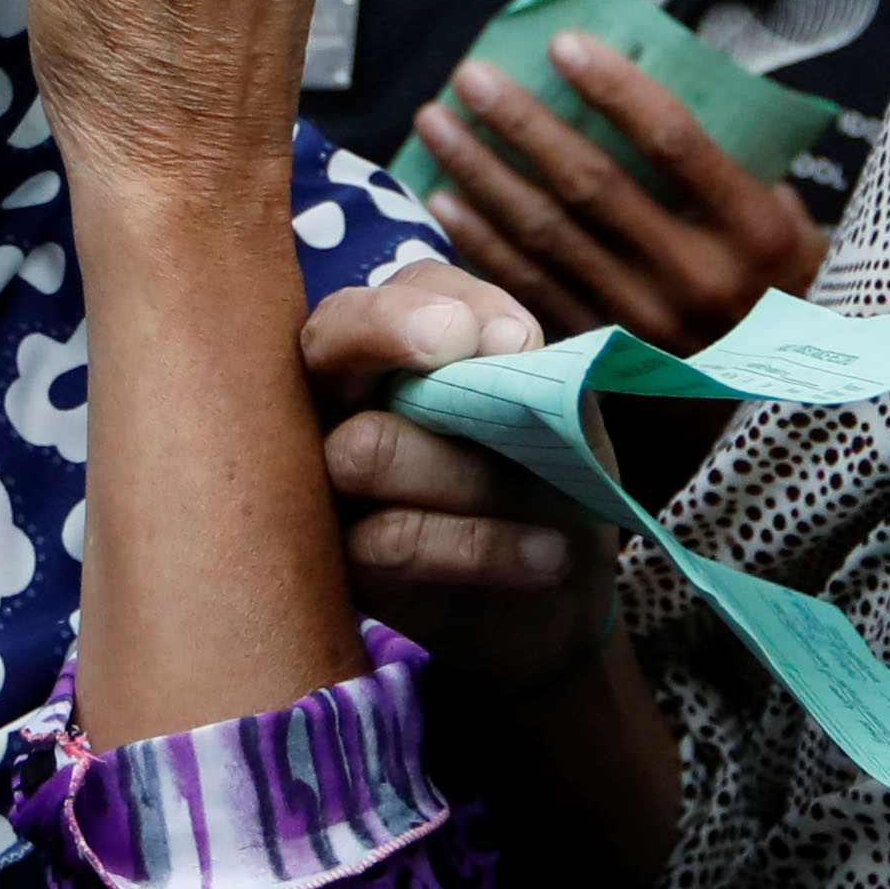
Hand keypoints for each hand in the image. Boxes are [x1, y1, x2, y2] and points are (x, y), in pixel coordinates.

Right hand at [303, 265, 603, 691]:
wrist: (561, 598)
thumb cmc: (551, 484)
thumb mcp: (562, 418)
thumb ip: (528, 370)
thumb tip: (496, 344)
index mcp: (399, 348)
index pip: (391, 290)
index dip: (431, 302)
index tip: (512, 339)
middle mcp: (343, 398)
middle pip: (329, 338)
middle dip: (397, 335)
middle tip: (470, 357)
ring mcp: (326, 478)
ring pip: (366, 446)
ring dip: (472, 475)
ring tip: (548, 506)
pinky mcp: (338, 560)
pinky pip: (391, 536)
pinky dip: (482, 544)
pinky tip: (544, 554)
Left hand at [408, 36, 825, 350]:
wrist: (783, 417)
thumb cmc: (790, 304)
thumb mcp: (799, 233)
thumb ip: (744, 172)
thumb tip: (673, 101)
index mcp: (754, 232)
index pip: (673, 141)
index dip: (613, 88)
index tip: (562, 43)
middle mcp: (696, 278)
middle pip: (590, 184)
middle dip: (522, 124)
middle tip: (471, 76)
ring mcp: (644, 323)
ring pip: (547, 236)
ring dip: (483, 175)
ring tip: (436, 124)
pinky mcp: (606, 358)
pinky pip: (530, 290)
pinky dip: (483, 244)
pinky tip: (445, 203)